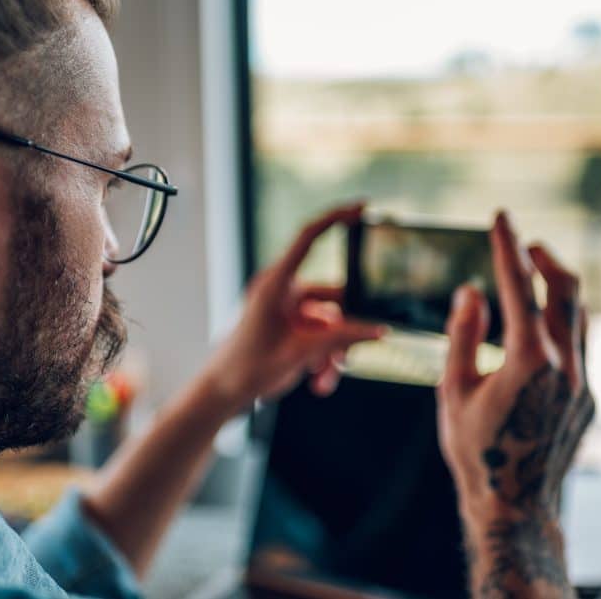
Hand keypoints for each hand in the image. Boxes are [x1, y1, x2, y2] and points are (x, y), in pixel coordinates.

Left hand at [204, 203, 385, 409]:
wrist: (223, 393)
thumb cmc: (246, 368)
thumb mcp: (301, 353)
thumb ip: (342, 339)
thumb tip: (377, 330)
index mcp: (276, 284)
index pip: (309, 237)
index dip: (336, 218)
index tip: (362, 207)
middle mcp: (283, 291)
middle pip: (333, 297)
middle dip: (344, 332)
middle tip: (348, 357)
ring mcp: (287, 308)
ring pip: (330, 321)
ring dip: (333, 351)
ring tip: (325, 378)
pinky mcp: (290, 325)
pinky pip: (320, 335)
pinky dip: (324, 357)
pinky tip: (319, 381)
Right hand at [436, 211, 593, 597]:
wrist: (515, 505)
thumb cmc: (476, 450)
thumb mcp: (454, 390)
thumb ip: (463, 335)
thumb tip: (472, 292)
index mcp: (529, 360)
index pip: (518, 287)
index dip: (507, 247)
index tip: (501, 216)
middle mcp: (566, 366)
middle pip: (567, 291)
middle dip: (546, 260)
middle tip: (528, 244)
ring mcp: (583, 383)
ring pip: (581, 318)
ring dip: (560, 291)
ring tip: (538, 277)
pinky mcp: (589, 399)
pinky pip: (581, 347)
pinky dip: (563, 325)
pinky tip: (543, 330)